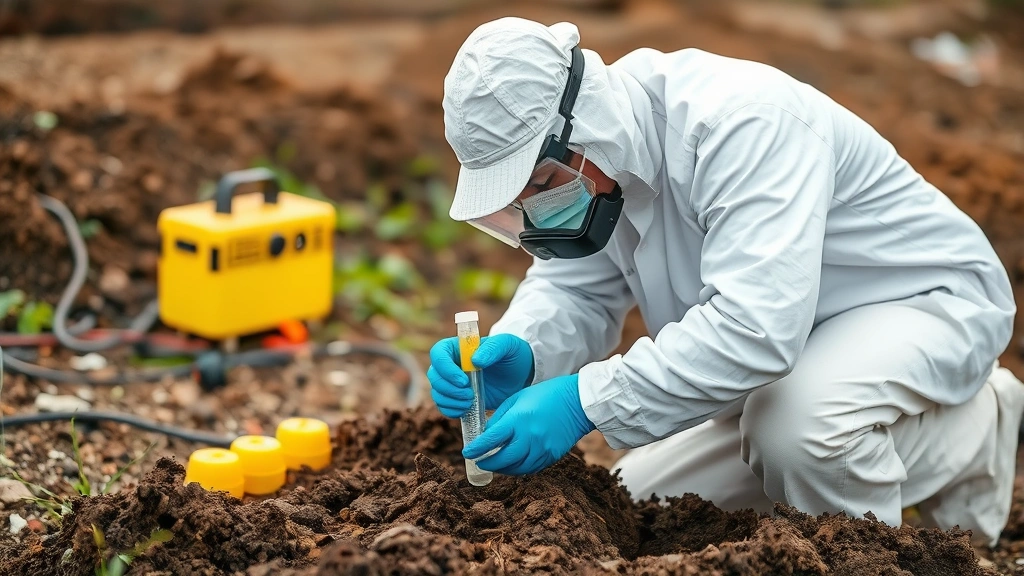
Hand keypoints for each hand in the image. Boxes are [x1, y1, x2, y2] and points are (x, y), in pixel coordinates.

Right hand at [427, 333, 534, 417]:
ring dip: (450, 401)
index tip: (464, 380)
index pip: (438, 353)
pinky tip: (466, 409)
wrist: (522, 375)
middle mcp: (452, 364)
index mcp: (459, 347)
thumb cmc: (514, 354)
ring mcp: (453, 382)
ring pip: (437, 392)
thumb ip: (493, 348)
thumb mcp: (508, 345)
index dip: (445, 368)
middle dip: (449, 389)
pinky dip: (451, 410)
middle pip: (434, 376)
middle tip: (469, 395)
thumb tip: (475, 360)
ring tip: (470, 402)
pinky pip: (444, 406)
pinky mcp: (459, 398)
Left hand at [463, 373, 594, 474]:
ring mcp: (542, 449)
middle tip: (479, 462)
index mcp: (519, 419)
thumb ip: (500, 418)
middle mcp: (530, 437)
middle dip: (487, 463)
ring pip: (516, 468)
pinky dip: (518, 468)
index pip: (491, 440)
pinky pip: (531, 468)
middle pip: (502, 459)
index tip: (467, 453)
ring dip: (502, 469)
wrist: (578, 401)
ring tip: (494, 464)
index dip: (476, 449)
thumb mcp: (517, 399)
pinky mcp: (552, 456)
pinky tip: (512, 464)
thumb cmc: (546, 395)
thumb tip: (485, 435)